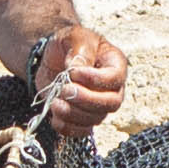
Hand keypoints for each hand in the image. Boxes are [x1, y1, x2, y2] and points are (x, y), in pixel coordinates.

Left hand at [30, 22, 127, 140]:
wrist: (53, 57)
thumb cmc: (68, 43)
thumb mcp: (74, 36)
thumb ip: (80, 49)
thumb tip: (78, 68)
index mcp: (115, 64)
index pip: (115, 78)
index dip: (95, 79)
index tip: (73, 72)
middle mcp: (112, 88)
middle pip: (111, 103)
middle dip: (87, 100)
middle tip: (65, 91)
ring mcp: (99, 105)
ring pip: (96, 119)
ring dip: (74, 114)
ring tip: (55, 103)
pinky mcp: (84, 117)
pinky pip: (83, 131)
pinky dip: (68, 128)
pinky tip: (55, 118)